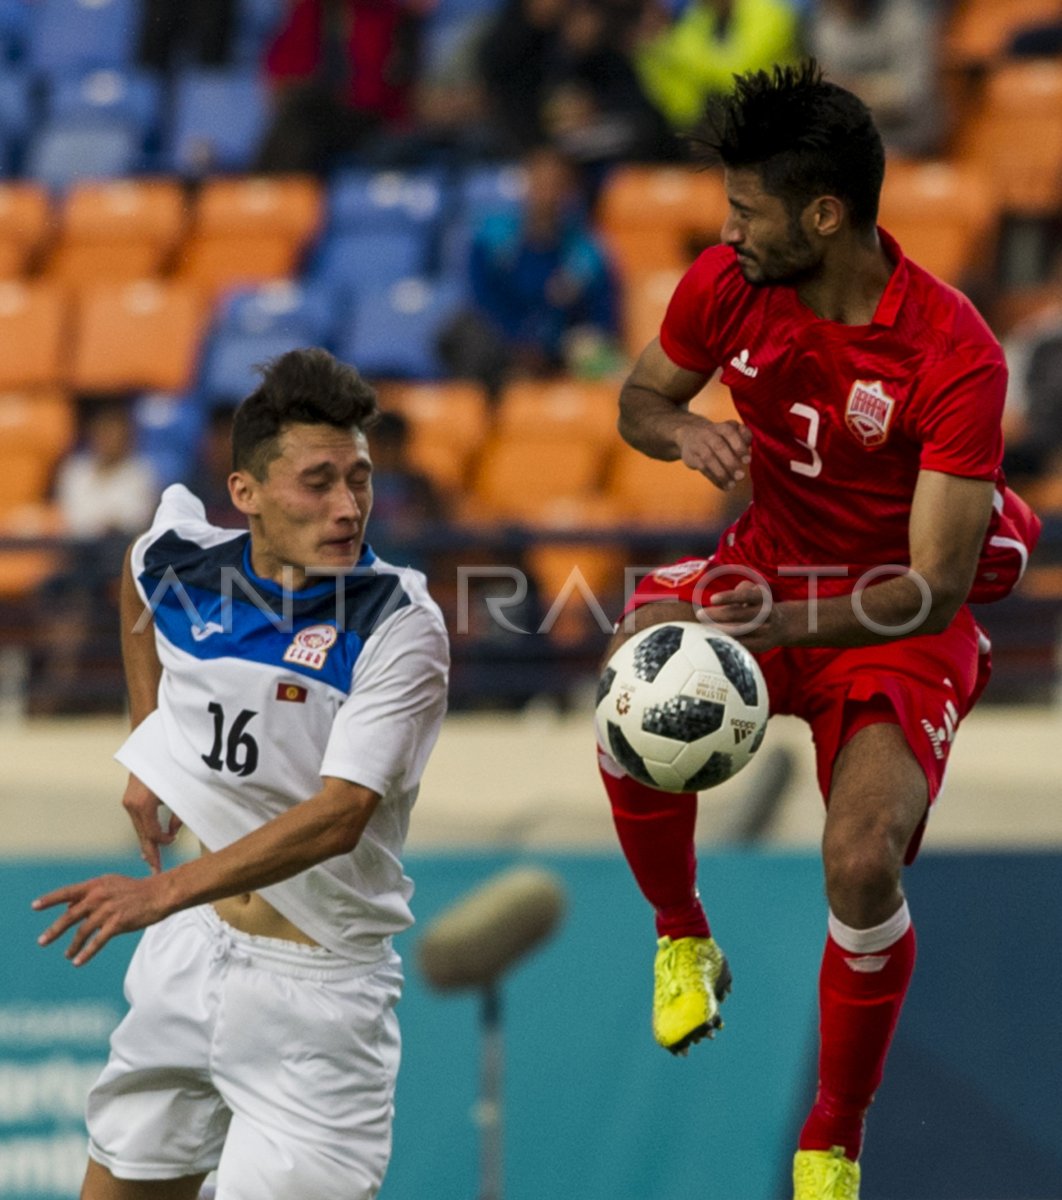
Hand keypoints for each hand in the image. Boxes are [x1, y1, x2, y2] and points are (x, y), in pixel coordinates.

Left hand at [33, 873, 168, 965]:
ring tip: (67, 955)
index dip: (50, 899)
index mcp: (96, 885)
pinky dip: (86, 953)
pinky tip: (78, 961)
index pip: (67, 892)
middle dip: (55, 930)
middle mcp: (99, 896)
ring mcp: (108, 910)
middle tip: (42, 941)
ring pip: (82, 931)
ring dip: (72, 946)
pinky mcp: (118, 923)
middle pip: (70, 916)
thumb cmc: (136, 889)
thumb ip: (90, 895)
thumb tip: (69, 907)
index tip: (34, 906)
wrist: (160, 893)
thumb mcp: (112, 884)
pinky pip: (97, 942)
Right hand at [122, 775, 180, 873]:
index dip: (162, 843)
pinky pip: (137, 819)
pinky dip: (144, 830)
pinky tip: (147, 841)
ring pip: (139, 828)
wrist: (153, 747)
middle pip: (142, 835)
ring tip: (151, 860)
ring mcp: (128, 802)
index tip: (172, 844)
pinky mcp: (129, 799)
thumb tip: (172, 833)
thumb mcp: (178, 792)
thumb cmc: (170, 768)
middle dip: (150, 853)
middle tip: (155, 871)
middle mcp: (132, 805)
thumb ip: (177, 815)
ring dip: (147, 843)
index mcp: (143, 805)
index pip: (151, 834)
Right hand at [676, 420, 751, 490]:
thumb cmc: (718, 436)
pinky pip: (703, 469)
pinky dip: (714, 479)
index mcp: (721, 427)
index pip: (730, 432)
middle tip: (741, 476)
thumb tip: (749, 446)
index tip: (748, 460)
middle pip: (719, 446)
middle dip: (731, 462)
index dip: (739, 446)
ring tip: (732, 485)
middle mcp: (708, 434)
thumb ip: (743, 437)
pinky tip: (724, 486)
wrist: (689, 435)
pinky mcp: (691, 457)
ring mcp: (698, 445)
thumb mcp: (731, 432)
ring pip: (709, 459)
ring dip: (721, 473)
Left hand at [699, 580, 792, 652]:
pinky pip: (742, 644)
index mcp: (763, 598)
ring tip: (703, 627)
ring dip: (719, 629)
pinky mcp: (762, 645)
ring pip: (739, 631)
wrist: (781, 625)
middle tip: (700, 615)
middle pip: (739, 615)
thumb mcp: (753, 591)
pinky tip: (713, 638)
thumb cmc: (756, 604)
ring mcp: (765, 631)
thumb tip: (722, 597)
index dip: (728, 597)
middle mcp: (767, 614)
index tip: (712, 599)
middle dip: (717, 615)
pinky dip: (727, 641)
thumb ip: (741, 589)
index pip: (746, 595)